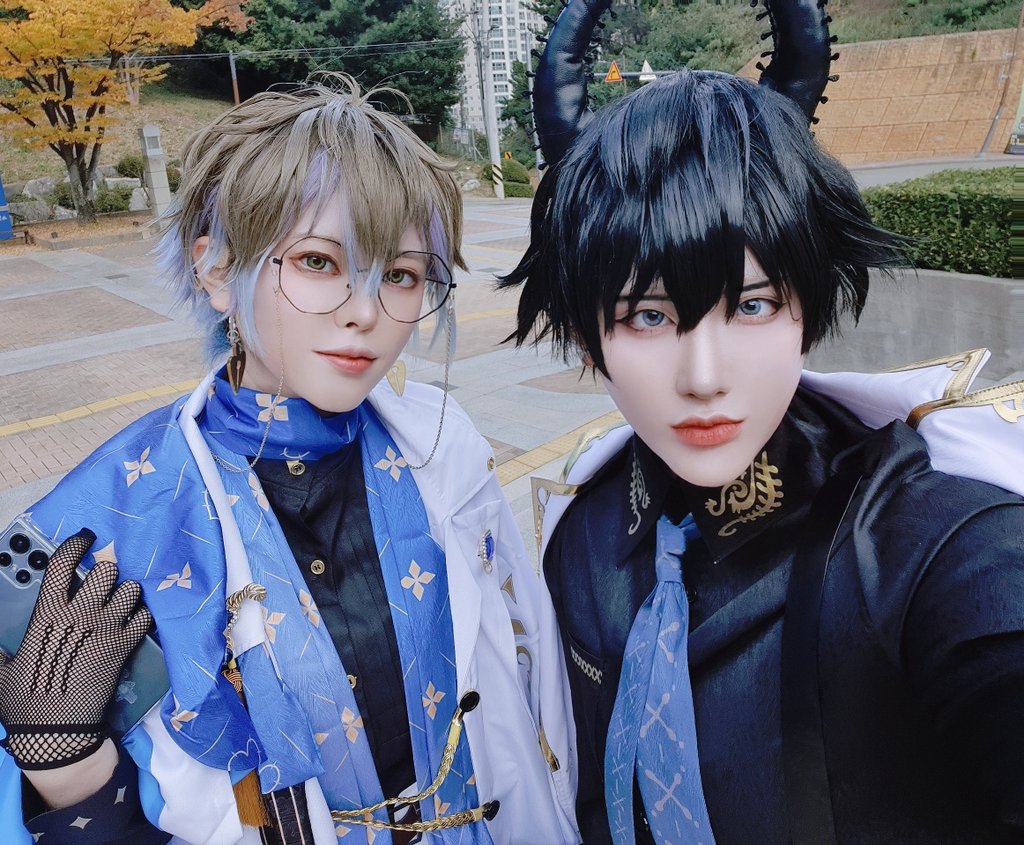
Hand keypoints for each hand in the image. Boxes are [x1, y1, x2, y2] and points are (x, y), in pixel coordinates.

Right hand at [0, 529, 152, 769]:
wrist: (58, 730)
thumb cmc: (24, 700)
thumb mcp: (2, 669)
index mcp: (47, 614)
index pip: (64, 564)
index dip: (76, 545)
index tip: (85, 538)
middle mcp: (80, 614)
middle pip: (106, 571)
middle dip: (106, 574)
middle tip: (102, 585)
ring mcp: (107, 628)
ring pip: (131, 589)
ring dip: (127, 593)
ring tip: (120, 603)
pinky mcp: (126, 645)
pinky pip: (145, 616)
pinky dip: (142, 616)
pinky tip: (133, 622)